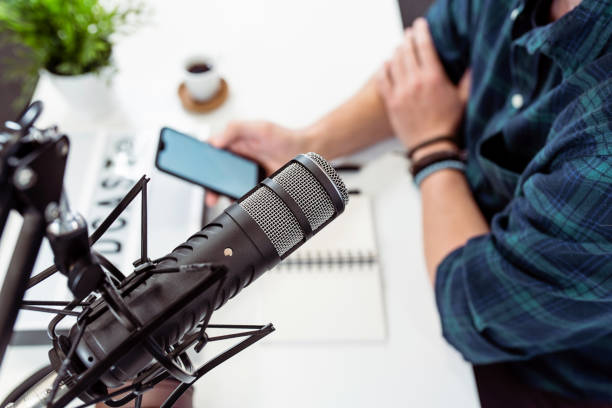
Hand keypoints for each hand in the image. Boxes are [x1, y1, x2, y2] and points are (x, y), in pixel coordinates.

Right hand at [205, 121, 306, 205]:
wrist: (305, 152)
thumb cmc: (284, 136)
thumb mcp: (259, 128)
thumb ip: (236, 129)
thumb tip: (214, 141)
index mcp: (234, 144)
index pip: (211, 152)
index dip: (200, 160)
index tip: (194, 168)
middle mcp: (238, 161)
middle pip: (215, 173)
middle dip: (209, 184)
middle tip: (208, 192)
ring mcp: (246, 175)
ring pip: (227, 186)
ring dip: (221, 193)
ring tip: (219, 198)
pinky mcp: (256, 187)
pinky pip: (242, 196)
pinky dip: (236, 200)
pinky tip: (235, 202)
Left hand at [376, 18, 469, 150]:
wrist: (431, 147)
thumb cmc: (449, 126)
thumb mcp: (464, 100)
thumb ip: (467, 80)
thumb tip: (472, 65)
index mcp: (433, 78)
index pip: (424, 45)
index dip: (421, 32)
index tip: (420, 25)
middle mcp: (415, 82)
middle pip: (406, 50)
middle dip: (408, 38)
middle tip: (409, 34)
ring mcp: (400, 92)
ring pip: (394, 62)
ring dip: (397, 51)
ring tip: (400, 48)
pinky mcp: (391, 102)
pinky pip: (382, 79)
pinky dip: (383, 69)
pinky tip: (386, 65)